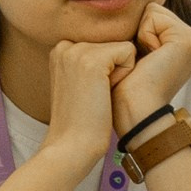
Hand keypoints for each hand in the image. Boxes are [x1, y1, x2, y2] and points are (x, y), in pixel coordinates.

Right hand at [45, 39, 138, 169]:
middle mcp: (66, 45)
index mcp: (61, 50)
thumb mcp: (78, 83)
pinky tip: (106, 92)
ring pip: (122, 48)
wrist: (72, 145)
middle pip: (114, 45)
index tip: (89, 93)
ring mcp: (77, 51)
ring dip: (119, 73)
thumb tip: (115, 50)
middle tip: (95, 96)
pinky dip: (125, 74)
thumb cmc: (81, 122)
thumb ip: (89, 63)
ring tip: (99, 95)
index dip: (106, 70)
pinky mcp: (92, 61)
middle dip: (113, 70)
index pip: (104, 45)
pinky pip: (128, 52)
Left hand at [111, 2, 190, 137]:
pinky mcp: (188, 40)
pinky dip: (143, 36)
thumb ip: (145, 30)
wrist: (136, 111)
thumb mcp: (140, 52)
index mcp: (189, 43)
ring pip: (152, 11)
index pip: (154, 14)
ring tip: (147, 62)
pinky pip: (152, 16)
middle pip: (153, 10)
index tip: (143, 62)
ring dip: (141, 35)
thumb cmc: (129, 87)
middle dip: (140, 32)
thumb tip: (126, 7)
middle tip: (144, 62)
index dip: (139, 34)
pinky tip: (150, 60)